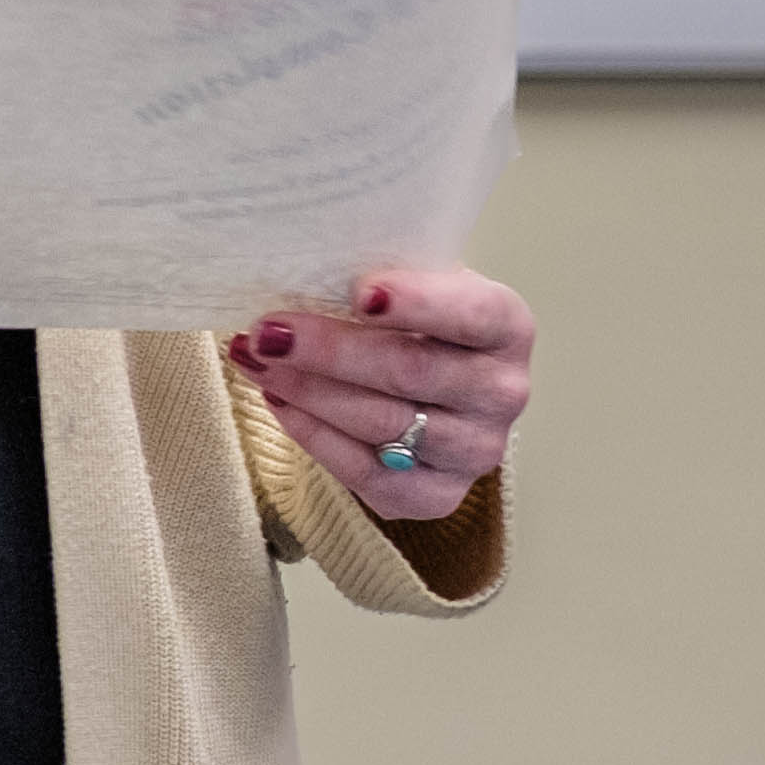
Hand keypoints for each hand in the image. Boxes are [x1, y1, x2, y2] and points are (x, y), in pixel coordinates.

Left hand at [226, 265, 532, 522]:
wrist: (438, 390)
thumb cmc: (419, 323)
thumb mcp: (417, 282)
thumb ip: (382, 273)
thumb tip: (300, 269)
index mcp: (508, 327)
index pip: (470, 314)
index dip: (417, 303)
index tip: (360, 293)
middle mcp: (503, 393)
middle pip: (410, 372)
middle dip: (329, 350)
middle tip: (269, 331)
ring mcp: (475, 451)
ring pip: (381, 423)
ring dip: (308, 391)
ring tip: (257, 360)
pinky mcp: (438, 496)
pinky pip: (366, 473)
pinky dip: (314, 436)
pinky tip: (279, 402)